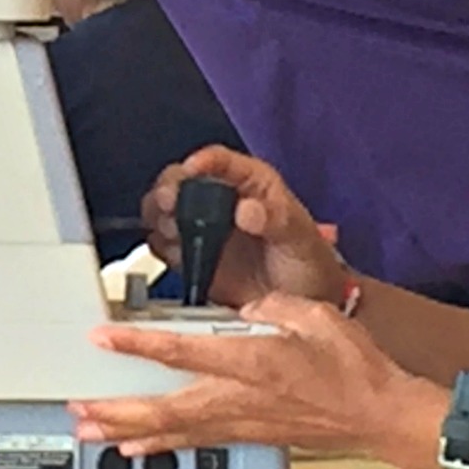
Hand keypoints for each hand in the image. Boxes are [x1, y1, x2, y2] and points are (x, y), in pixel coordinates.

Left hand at [75, 290, 445, 461]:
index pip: (183, 352)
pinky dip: (162, 444)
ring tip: (90, 432)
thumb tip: (245, 310)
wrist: (378, 412)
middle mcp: (240, 397)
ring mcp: (242, 422)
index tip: (103, 339)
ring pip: (174, 431)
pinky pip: (196, 441)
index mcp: (253, 360)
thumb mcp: (313, 312)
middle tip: (79, 408)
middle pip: (164, 408)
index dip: (137, 346)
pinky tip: (138, 447)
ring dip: (128, 431)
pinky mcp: (249, 436)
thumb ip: (271, 306)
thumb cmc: (353, 366)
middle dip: (116, 410)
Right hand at [138, 148, 352, 309]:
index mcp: (251, 184)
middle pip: (181, 180)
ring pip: (164, 209)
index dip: (204, 161)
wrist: (302, 307)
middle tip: (170, 202)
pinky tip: (174, 254)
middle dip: (169, 188)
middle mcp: (221, 201)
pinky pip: (162, 245)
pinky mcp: (191, 258)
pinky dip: (160, 247)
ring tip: (173, 232)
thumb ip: (276, 220)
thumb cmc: (309, 264)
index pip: (221, 161)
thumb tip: (246, 208)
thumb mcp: (300, 238)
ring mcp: (203, 230)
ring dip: (159, 217)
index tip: (191, 170)